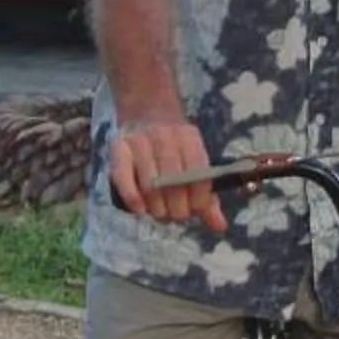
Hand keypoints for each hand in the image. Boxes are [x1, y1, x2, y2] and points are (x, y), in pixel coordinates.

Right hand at [106, 117, 227, 231]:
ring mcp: (139, 140)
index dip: (199, 200)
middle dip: (177, 207)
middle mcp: (164, 135)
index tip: (194, 210)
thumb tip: (220, 226)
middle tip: (174, 215)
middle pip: (174, 181)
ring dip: (156, 207)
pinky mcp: (118, 148)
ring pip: (150, 184)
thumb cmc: (174, 148)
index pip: (199, 174)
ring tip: (159, 213)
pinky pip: (123, 178)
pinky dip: (132, 198)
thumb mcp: (195, 163)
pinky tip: (140, 211)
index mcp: (189, 136)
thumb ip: (207, 196)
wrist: (146, 111)